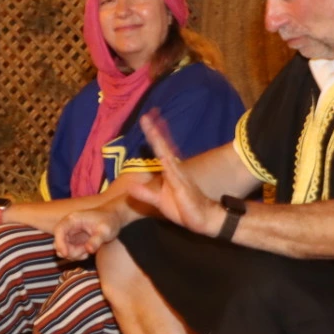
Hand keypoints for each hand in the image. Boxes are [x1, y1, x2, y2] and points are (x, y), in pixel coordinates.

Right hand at [54, 208, 118, 259]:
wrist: (114, 219)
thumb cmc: (109, 221)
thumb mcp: (105, 231)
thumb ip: (97, 240)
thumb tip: (89, 250)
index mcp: (73, 219)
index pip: (59, 231)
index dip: (60, 243)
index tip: (66, 254)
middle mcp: (69, 226)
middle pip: (59, 242)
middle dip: (70, 251)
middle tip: (85, 253)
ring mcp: (71, 234)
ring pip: (63, 249)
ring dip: (74, 254)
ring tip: (88, 251)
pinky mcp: (74, 241)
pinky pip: (70, 251)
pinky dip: (77, 255)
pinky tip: (88, 251)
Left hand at [126, 113, 225, 237]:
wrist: (203, 219)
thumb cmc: (183, 208)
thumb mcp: (158, 201)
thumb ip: (144, 193)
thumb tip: (130, 187)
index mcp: (169, 171)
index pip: (159, 149)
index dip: (154, 135)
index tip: (147, 120)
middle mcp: (174, 169)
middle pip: (163, 145)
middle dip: (156, 130)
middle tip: (148, 114)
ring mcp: (178, 176)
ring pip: (166, 153)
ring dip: (158, 139)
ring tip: (151, 124)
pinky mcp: (181, 186)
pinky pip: (173, 172)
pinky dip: (167, 161)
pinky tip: (161, 152)